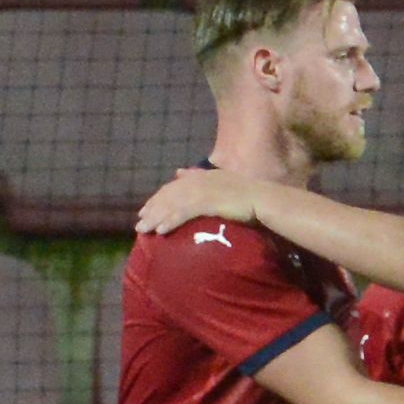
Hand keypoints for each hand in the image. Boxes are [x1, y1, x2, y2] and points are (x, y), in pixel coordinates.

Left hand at [136, 166, 259, 234]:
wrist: (264, 200)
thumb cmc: (250, 196)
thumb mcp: (223, 182)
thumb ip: (201, 176)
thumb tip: (179, 172)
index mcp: (203, 176)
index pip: (175, 186)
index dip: (160, 198)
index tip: (148, 209)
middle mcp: (199, 181)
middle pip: (169, 195)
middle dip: (152, 209)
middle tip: (140, 223)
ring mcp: (202, 191)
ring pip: (172, 205)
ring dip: (156, 218)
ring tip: (144, 231)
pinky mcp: (207, 202)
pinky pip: (183, 213)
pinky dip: (170, 221)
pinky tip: (160, 231)